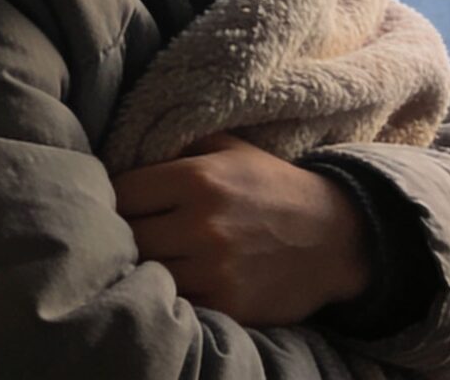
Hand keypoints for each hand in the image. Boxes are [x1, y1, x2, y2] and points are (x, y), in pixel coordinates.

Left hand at [110, 131, 374, 327]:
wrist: (334, 236)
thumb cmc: (272, 187)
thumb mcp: (230, 149)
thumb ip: (179, 145)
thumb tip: (124, 149)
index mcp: (197, 178)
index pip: (121, 191)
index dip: (116, 197)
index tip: (123, 203)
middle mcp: (202, 224)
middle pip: (128, 237)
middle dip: (126, 234)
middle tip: (133, 233)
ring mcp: (215, 269)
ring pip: (148, 272)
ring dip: (147, 267)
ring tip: (154, 258)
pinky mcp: (227, 304)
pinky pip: (177, 301)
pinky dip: (173, 293)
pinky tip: (181, 280)